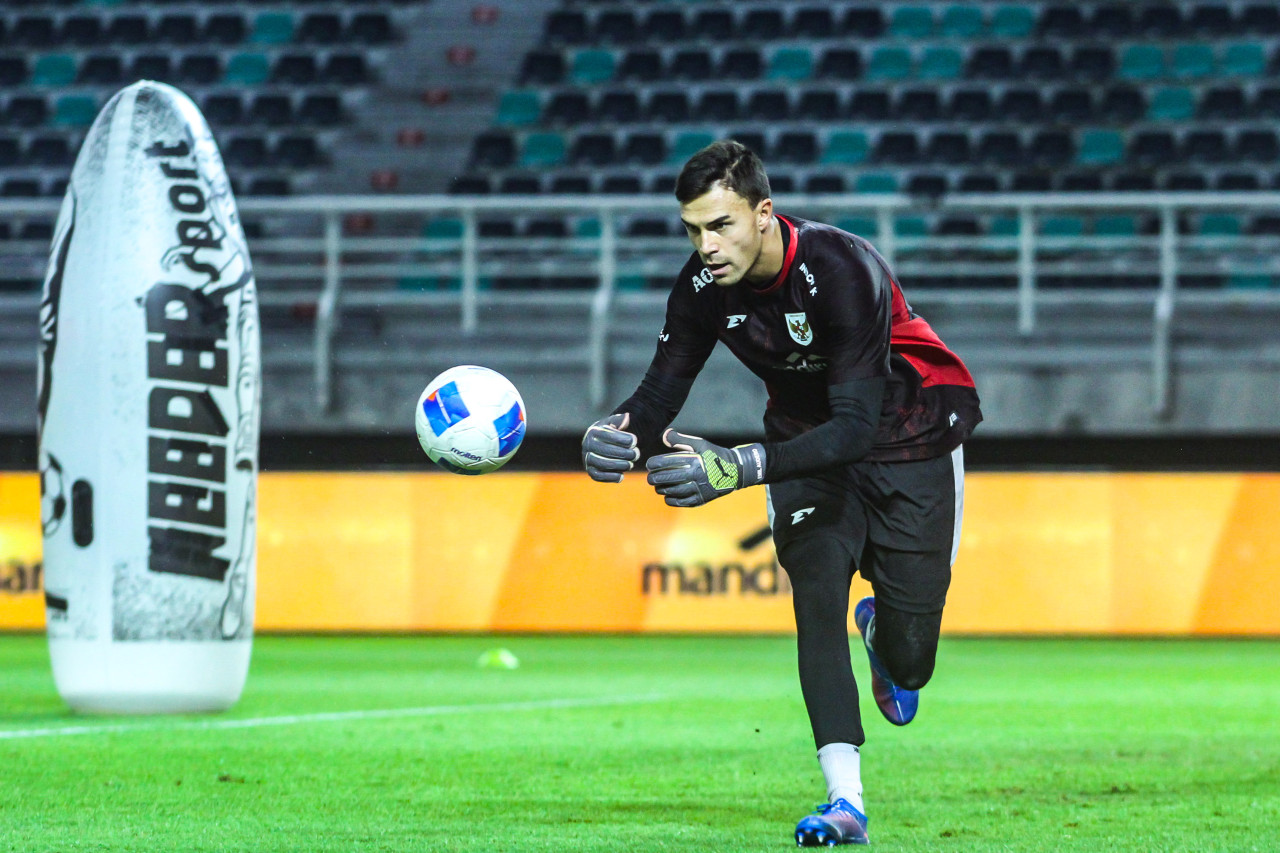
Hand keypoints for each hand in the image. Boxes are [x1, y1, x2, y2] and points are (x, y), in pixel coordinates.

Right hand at [582, 413, 639, 482]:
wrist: (601, 443)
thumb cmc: (611, 433)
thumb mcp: (615, 423)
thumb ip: (621, 420)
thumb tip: (626, 417)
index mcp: (594, 432)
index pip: (607, 435)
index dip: (621, 439)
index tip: (634, 441)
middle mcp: (587, 445)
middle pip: (605, 450)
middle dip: (623, 453)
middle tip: (636, 454)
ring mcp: (587, 458)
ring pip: (601, 463)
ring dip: (618, 465)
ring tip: (631, 464)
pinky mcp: (590, 470)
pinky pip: (598, 476)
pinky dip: (610, 477)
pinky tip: (622, 476)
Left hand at [645, 429, 764, 506]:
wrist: (735, 472)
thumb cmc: (715, 455)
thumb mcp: (700, 444)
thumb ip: (681, 440)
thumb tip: (664, 436)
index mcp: (694, 461)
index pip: (666, 462)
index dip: (654, 464)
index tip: (649, 464)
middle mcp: (695, 476)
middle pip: (666, 479)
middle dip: (654, 478)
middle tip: (650, 478)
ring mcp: (698, 489)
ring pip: (671, 491)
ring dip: (661, 489)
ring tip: (658, 486)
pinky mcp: (701, 499)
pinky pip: (680, 502)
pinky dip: (671, 499)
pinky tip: (668, 495)